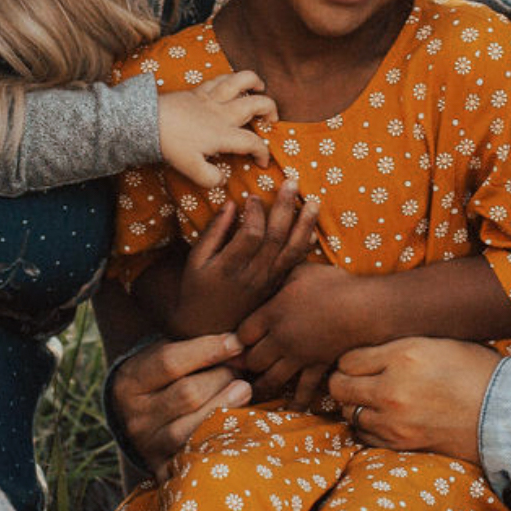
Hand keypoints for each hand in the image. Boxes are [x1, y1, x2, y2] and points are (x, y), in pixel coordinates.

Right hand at [109, 330, 251, 468]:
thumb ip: (192, 349)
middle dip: (223, 377)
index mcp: (130, 383)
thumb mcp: (162, 357)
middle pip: (188, 394)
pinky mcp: (165, 470)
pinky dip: (222, 439)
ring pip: (194, 427)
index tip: (237, 342)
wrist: (138, 423)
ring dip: (227, 405)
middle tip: (240, 370)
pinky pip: (199, 456)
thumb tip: (237, 345)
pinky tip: (237, 424)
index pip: (169, 362)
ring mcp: (149, 447)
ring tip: (244, 390)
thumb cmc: (161, 381)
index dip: (208, 349)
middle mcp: (135, 418)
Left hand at [157, 71, 275, 188]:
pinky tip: (233, 81)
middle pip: (256, 104)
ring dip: (254, 82)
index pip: (253, 142)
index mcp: (224, 135)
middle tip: (271, 120)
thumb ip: (210, 178)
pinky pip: (219, 79)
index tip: (262, 162)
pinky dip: (231, 78)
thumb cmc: (170, 145)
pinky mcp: (197, 91)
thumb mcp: (191, 170)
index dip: (263, 153)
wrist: (147, 121)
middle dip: (270, 111)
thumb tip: (222, 179)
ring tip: (261, 87)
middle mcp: (222, 113)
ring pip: (240, 81)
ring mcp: (210, 98)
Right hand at [177, 184, 320, 334]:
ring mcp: (267, 283)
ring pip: (291, 251)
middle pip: (276, 238)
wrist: (208, 328)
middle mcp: (252, 276)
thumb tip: (232, 204)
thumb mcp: (196, 260)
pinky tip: (311, 229)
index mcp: (229, 267)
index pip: (251, 234)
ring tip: (314, 201)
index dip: (256, 213)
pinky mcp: (275, 287)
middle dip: (285, 207)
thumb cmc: (197, 289)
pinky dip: (305, 245)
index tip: (254, 196)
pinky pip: (294, 265)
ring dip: (304, 224)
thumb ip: (214, 232)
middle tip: (292, 181)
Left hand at [237, 261, 373, 401]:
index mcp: (272, 313)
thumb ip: (281, 273)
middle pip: (252, 360)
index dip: (236, 340)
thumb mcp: (302, 271)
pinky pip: (304, 390)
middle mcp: (281, 338)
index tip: (237, 342)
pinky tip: (290, 409)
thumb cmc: (334, 284)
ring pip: (271, 379)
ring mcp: (299, 356)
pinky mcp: (318, 367)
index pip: (241, 334)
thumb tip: (269, 267)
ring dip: (261, 387)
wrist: (365, 308)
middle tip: (241, 368)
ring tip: (253, 392)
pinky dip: (297, 401)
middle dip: (246, 364)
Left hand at [328, 338, 502, 462]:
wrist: (504, 414)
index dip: (351, 359)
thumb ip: (398, 346)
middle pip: (339, 387)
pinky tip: (382, 418)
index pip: (348, 359)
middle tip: (356, 380)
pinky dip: (367, 426)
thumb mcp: (438, 343)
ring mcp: (394, 420)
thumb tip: (366, 349)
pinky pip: (363, 435)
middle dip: (343, 382)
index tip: (360, 362)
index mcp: (404, 355)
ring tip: (372, 399)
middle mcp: (392, 388)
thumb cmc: (476, 371)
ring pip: (348, 413)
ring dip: (355, 405)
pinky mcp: (401, 443)